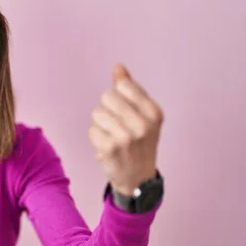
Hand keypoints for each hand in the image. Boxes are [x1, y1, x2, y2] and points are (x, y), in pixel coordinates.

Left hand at [88, 64, 163, 196]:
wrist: (138, 178)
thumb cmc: (139, 141)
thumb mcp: (143, 114)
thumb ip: (130, 89)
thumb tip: (118, 67)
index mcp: (154, 112)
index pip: (123, 85)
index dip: (119, 96)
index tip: (126, 111)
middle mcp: (142, 124)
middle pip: (107, 96)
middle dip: (108, 109)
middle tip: (118, 126)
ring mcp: (126, 137)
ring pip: (97, 112)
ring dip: (101, 125)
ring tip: (113, 137)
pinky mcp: (109, 148)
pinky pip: (91, 130)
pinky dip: (97, 138)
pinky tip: (108, 147)